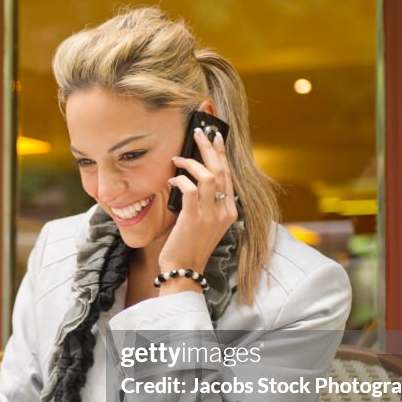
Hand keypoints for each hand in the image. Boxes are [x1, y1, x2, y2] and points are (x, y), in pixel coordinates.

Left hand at [159, 128, 236, 273]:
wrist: (184, 269)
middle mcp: (224, 211)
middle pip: (221, 171)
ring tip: (178, 157)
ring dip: (192, 162)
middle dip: (210, 148)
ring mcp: (211, 215)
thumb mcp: (205, 222)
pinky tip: (172, 179)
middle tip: (199, 132)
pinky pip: (190, 189)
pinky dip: (180, 180)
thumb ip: (206, 203)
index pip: (228, 175)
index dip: (221, 154)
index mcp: (229, 211)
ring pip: (208, 177)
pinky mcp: (194, 219)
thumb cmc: (189, 245)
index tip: (215, 136)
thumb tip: (193, 178)